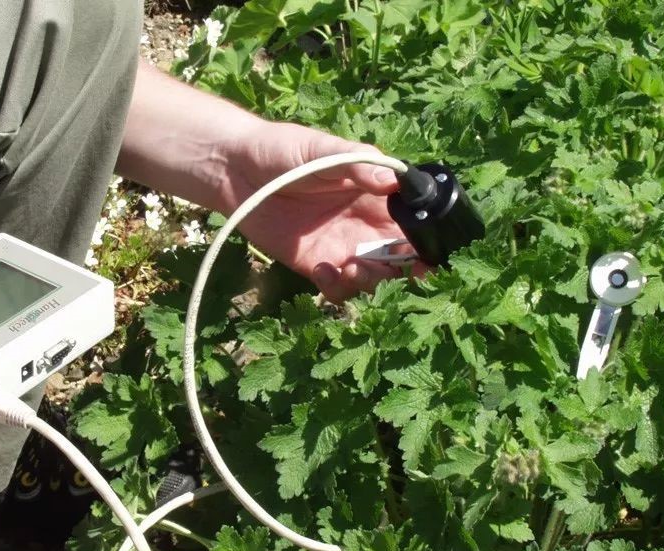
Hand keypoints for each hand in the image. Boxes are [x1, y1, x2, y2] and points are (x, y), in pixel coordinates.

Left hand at [221, 121, 428, 301]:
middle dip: (404, 270)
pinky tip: (323, 271)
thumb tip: (394, 180)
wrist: (236, 169)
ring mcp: (341, 247)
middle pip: (401, 258)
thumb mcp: (323, 148)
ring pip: (373, 278)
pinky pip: (338, 288)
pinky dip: (337, 288)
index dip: (426, 242)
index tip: (428, 254)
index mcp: (376, 196)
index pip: (413, 223)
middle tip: (389, 268)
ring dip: (371, 281)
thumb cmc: (284, 149)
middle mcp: (365, 225)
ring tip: (352, 269)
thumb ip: (358, 163)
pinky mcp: (315, 265)